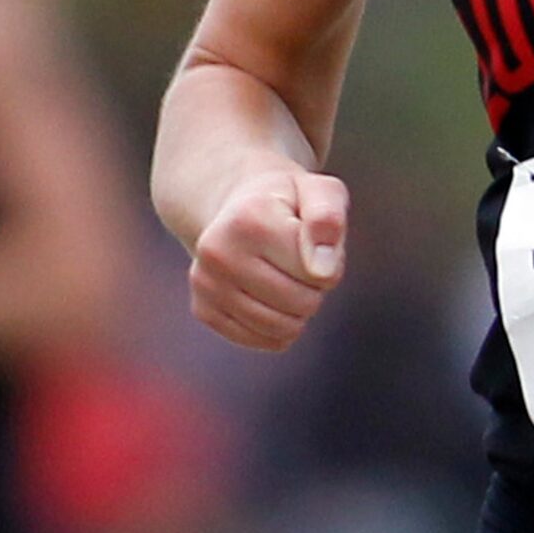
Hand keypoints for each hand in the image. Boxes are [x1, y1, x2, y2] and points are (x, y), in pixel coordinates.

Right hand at [188, 166, 347, 352]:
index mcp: (249, 218)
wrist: (238, 204)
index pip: (318, 272)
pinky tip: (270, 295)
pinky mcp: (203, 310)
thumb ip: (328, 220)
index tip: (313, 237)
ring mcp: (205, 284)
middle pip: (301, 304)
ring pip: (282, 329)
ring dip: (298, 309)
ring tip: (285, 274)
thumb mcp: (320, 191)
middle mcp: (217, 252)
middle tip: (300, 257)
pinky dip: (278, 326)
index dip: (331, 259)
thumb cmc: (289, 200)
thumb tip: (322, 272)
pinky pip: (262, 340)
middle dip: (314, 286)